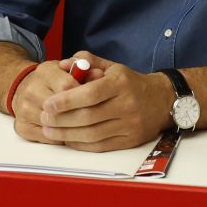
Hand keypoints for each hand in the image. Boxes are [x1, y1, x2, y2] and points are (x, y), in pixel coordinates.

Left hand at [32, 52, 173, 152]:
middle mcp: (127, 105)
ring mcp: (129, 125)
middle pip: (88, 116)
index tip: (48, 103)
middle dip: (61, 119)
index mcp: (120, 83)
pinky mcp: (130, 140)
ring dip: (66, 134)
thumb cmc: (130, 83)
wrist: (162, 101)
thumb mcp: (111, 66)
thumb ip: (86, 61)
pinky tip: (67, 138)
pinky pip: (100, 145)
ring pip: (92, 134)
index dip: (66, 100)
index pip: (90, 94)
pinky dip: (80, 143)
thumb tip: (62, 65)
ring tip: (49, 130)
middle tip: (44, 118)